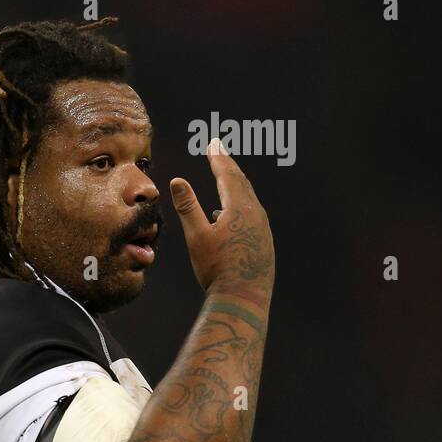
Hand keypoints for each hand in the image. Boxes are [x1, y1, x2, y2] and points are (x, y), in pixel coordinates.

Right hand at [169, 139, 274, 297]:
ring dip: (236, 186)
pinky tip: (228, 216)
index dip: (219, 158)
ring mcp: (263, 229)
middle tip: (220, 152)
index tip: (214, 143)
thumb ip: (188, 207)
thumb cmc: (218, 268)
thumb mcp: (197, 236)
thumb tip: (177, 181)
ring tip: (225, 178)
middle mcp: (255, 214)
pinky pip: (252, 215)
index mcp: (240, 208)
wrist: (245, 298)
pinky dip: (240, 205)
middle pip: (241, 183)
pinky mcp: (264, 242)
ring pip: (249, 199)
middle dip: (228, 166)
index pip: (228, 175)